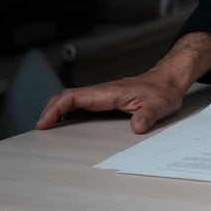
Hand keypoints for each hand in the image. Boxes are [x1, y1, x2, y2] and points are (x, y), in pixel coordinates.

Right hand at [35, 70, 187, 133]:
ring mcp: (103, 96)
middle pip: (67, 97)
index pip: (74, 96)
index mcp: (109, 92)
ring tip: (47, 129)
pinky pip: (82, 105)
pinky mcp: (107, 100)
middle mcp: (102, 92)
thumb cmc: (164, 91)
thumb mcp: (160, 105)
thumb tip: (137, 127)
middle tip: (40, 129)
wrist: (170, 80)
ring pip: (73, 100)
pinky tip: (67, 124)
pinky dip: (69, 113)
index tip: (43, 122)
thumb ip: (148, 116)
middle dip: (50, 111)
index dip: (55, 108)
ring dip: (57, 112)